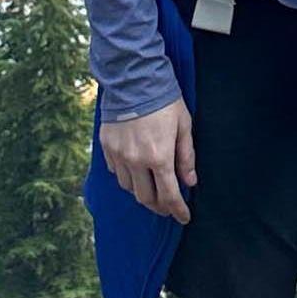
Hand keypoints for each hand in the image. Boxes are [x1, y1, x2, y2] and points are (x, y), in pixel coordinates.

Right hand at [100, 101, 196, 222]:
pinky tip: (136, 173)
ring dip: (143, 193)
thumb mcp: (184, 126)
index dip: (178, 210)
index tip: (184, 217)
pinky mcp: (106, 147)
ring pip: (129, 188)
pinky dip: (127, 178)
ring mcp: (118, 155)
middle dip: (159, 207)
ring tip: (153, 190)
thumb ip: (186, 157)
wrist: (133, 79)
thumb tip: (190, 182)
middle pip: (146, 198)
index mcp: (159, 157)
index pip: (169, 195)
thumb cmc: (164, 101)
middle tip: (169, 207)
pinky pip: (116, 172)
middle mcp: (136, 161)